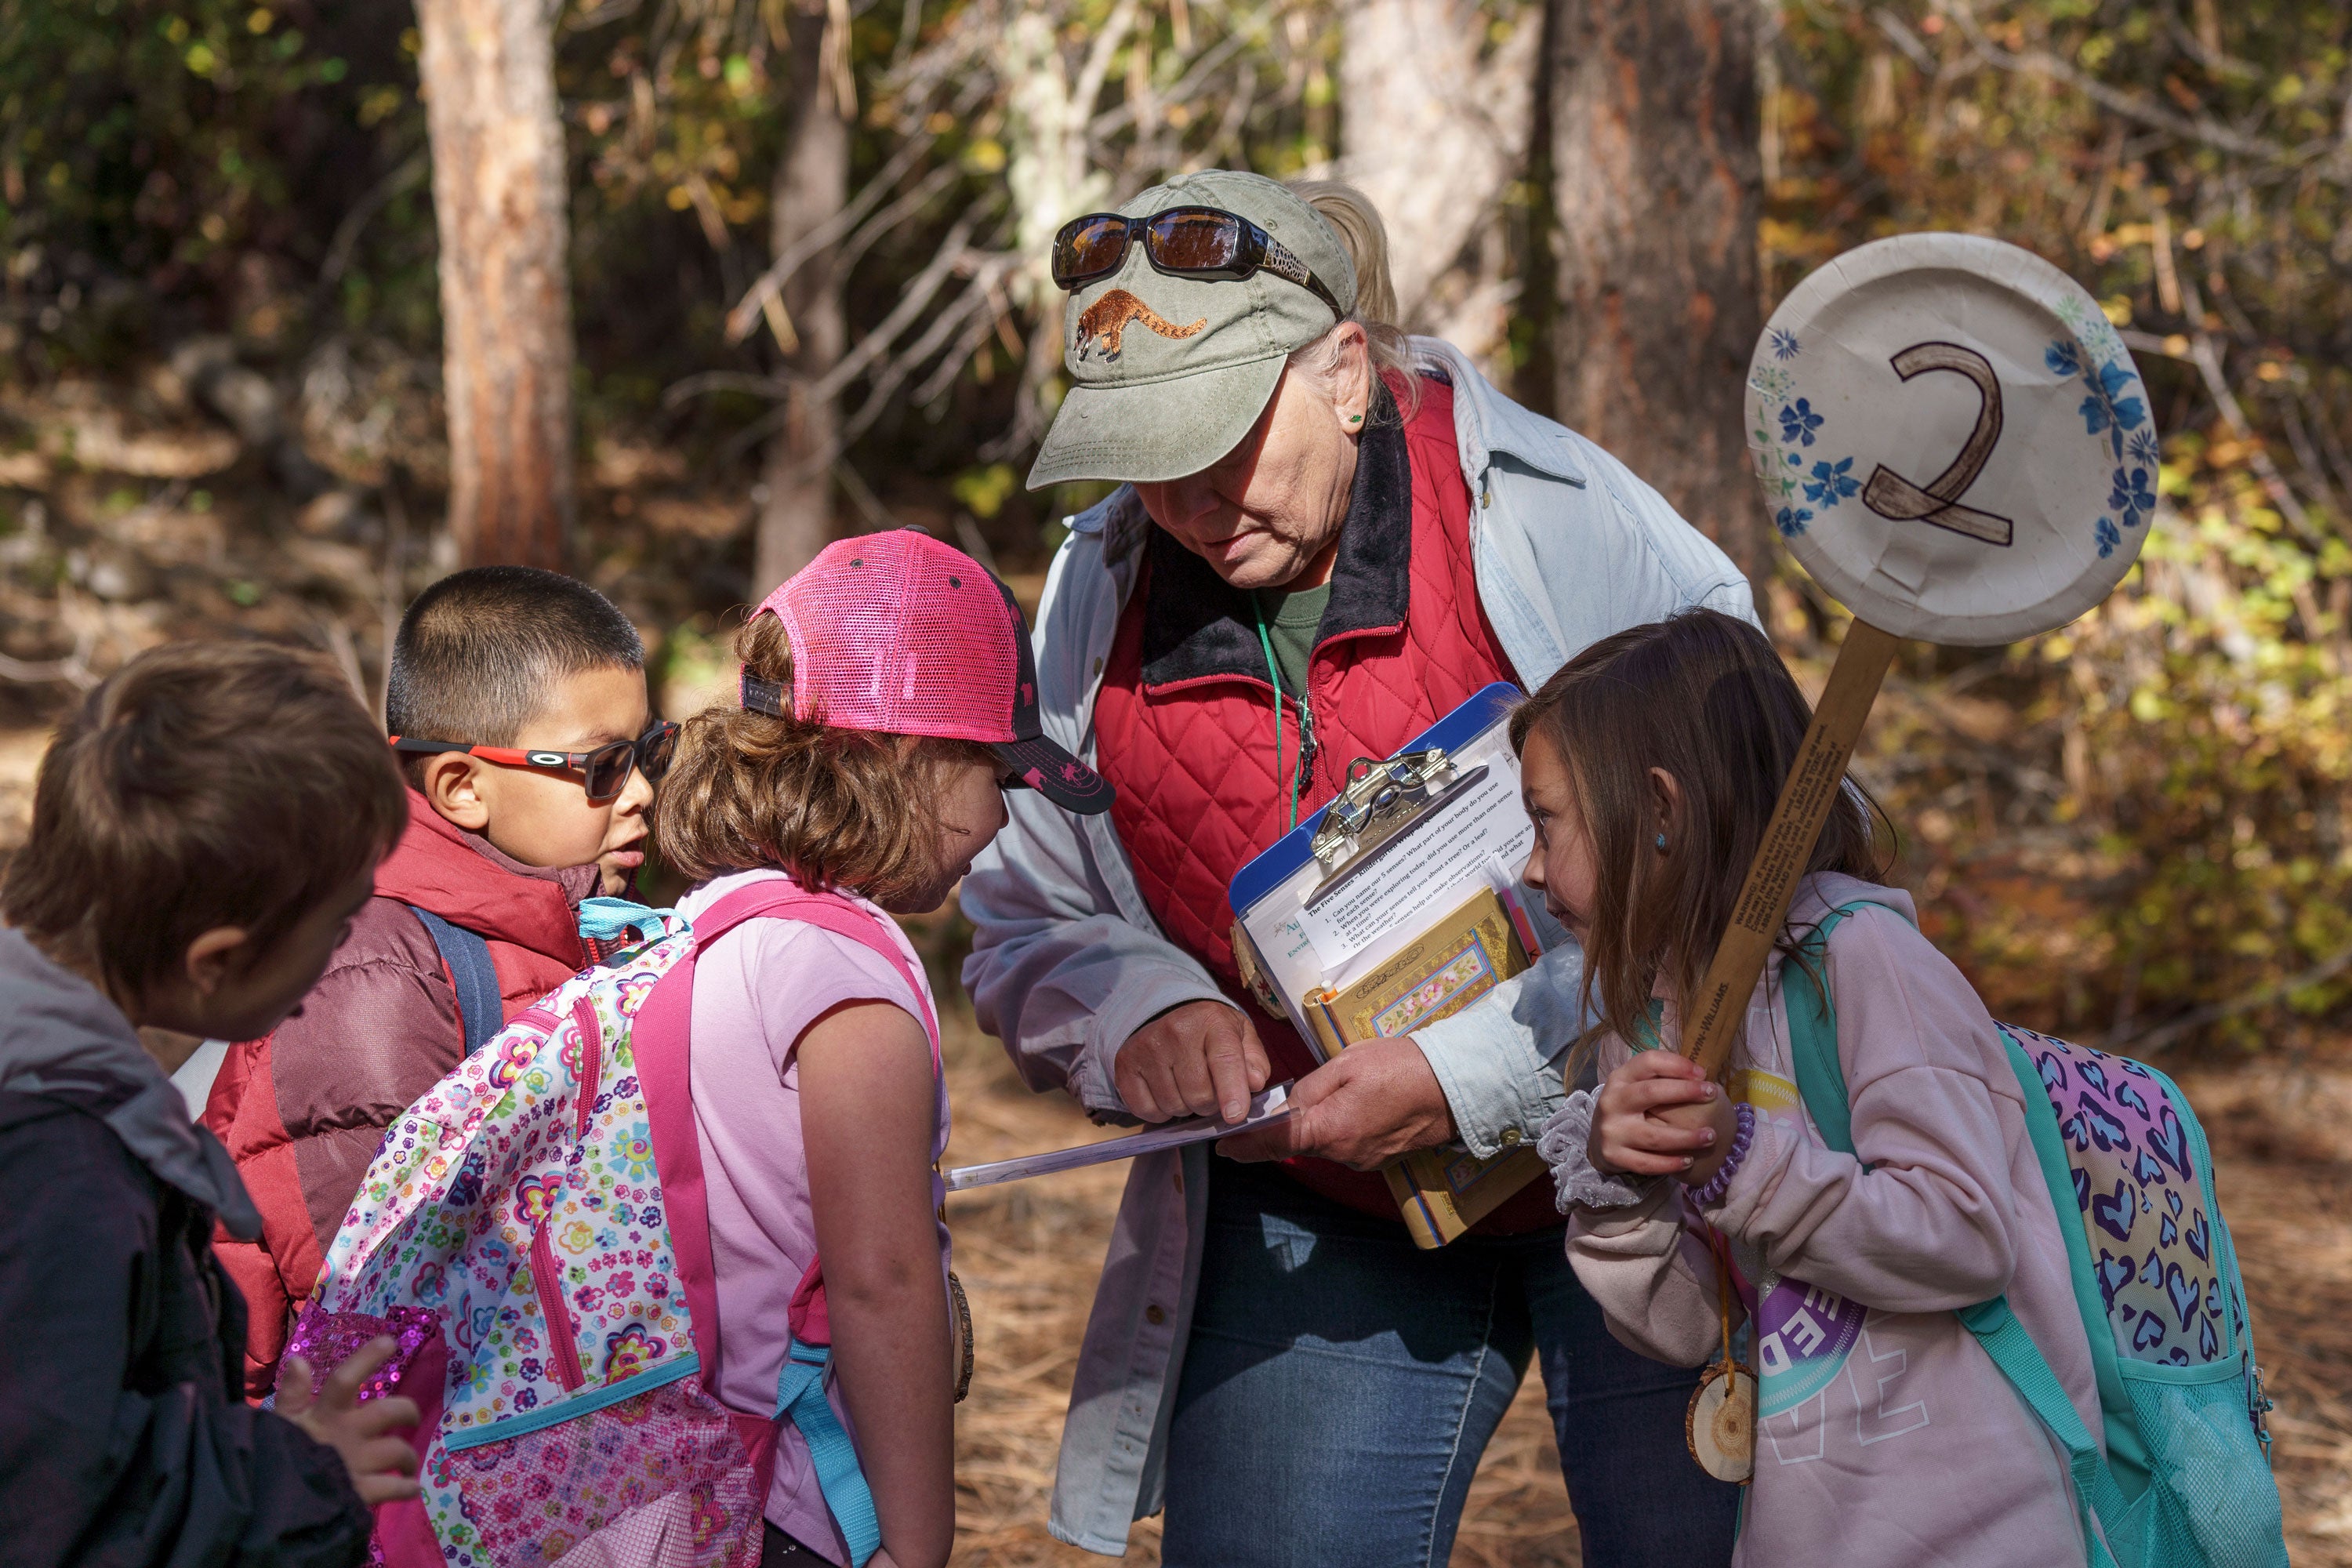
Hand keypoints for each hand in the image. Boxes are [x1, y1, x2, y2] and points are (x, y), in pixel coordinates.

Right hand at [277, 1336, 422, 1504]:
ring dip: (408, 1457)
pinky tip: (410, 1488)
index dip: (368, 1358)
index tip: (389, 1342)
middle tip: (411, 1418)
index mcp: (324, 1414)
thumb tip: (299, 1361)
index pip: (345, 1379)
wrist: (266, 1508)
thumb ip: (291, 1395)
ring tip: (408, 1465)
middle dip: (408, 1412)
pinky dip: (406, 1488)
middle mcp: (346, 1434)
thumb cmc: (272, 1459)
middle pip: (389, 1411)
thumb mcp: (278, 1425)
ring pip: (398, 1451)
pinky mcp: (360, 1493)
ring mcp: (356, 1463)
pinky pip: (394, 1487)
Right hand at [1115, 1000, 1269, 1123]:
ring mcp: (1146, 1047)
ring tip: (1186, 1087)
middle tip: (1209, 1090)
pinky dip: (1161, 1113)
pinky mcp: (1125, 1065)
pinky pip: (1147, 1111)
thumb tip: (1255, 1082)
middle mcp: (1176, 1030)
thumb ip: (1254, 1061)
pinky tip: (1166, 1092)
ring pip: (1174, 1106)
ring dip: (1186, 1108)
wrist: (1167, 1016)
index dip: (1231, 1091)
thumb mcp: (1242, 1038)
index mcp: (1212, 1021)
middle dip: (1210, 1104)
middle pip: (1199, 1094)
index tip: (1235, 1116)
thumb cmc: (1212, 1034)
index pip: (1224, 1060)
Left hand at [1217, 1036, 1455, 1169]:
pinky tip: (1349, 1105)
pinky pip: (1345, 1143)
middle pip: (1298, 1143)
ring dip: (1314, 1125)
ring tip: (1325, 1093)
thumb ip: (1309, 1089)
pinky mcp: (1378, 1158)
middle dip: (1282, 1127)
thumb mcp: (1347, 1064)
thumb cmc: (1400, 1067)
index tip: (1222, 1146)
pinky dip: (1337, 1128)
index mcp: (1330, 1130)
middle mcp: (1343, 1153)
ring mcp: (1362, 1159)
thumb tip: (1283, 1107)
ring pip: (1323, 1143)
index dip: (1245, 1145)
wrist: (1454, 1087)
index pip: (1275, 1143)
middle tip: (1267, 1105)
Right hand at [1589, 1052, 1735, 1186]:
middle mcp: (1612, 1101)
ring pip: (1654, 1136)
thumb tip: (1700, 1076)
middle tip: (1712, 1094)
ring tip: (1710, 1136)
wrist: (1600, 1139)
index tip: (1702, 1073)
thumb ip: (1660, 1079)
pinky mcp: (1614, 1155)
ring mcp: (1611, 1130)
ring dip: (1686, 1137)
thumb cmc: (1630, 1108)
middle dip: (1685, 1092)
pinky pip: (1647, 1163)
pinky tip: (1688, 1161)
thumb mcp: (1636, 1087)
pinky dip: (1670, 1164)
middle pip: (1650, 1092)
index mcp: (1620, 1078)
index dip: (1676, 1064)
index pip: (1648, 1062)